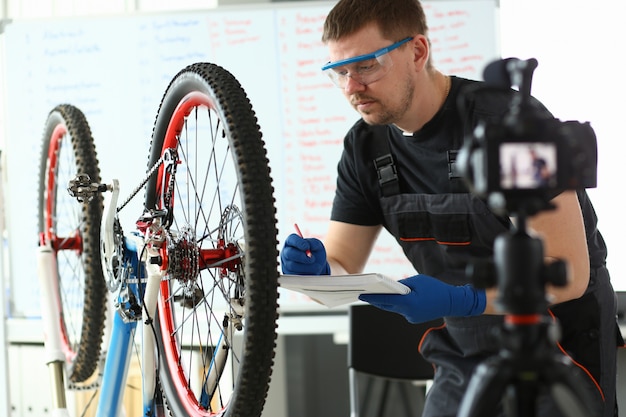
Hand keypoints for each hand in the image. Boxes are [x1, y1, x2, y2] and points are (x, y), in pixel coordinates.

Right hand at [280, 233, 329, 274]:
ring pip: (292, 265)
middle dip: (301, 256)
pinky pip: (295, 274)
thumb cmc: (315, 252)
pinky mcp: (289, 274)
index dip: (298, 242)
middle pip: (289, 253)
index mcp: (292, 242)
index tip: (307, 247)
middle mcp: (287, 252)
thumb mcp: (317, 245)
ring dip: (306, 267)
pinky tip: (312, 271)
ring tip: (317, 266)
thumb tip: (309, 246)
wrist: (317, 265)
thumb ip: (313, 243)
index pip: (291, 239)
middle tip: (312, 259)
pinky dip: (305, 273)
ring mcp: (286, 263)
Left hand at [359, 274, 485, 323]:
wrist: (451, 302)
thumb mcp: (418, 281)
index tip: (361, 295)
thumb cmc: (436, 289)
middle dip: (376, 300)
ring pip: (394, 308)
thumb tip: (392, 287)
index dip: (372, 297)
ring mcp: (411, 317)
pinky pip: (402, 311)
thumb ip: (403, 284)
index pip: (386, 299)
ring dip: (387, 302)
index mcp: (408, 302)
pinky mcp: (414, 319)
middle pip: (387, 305)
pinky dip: (397, 305)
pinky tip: (393, 299)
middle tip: (364, 294)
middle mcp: (408, 312)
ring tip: (376, 294)